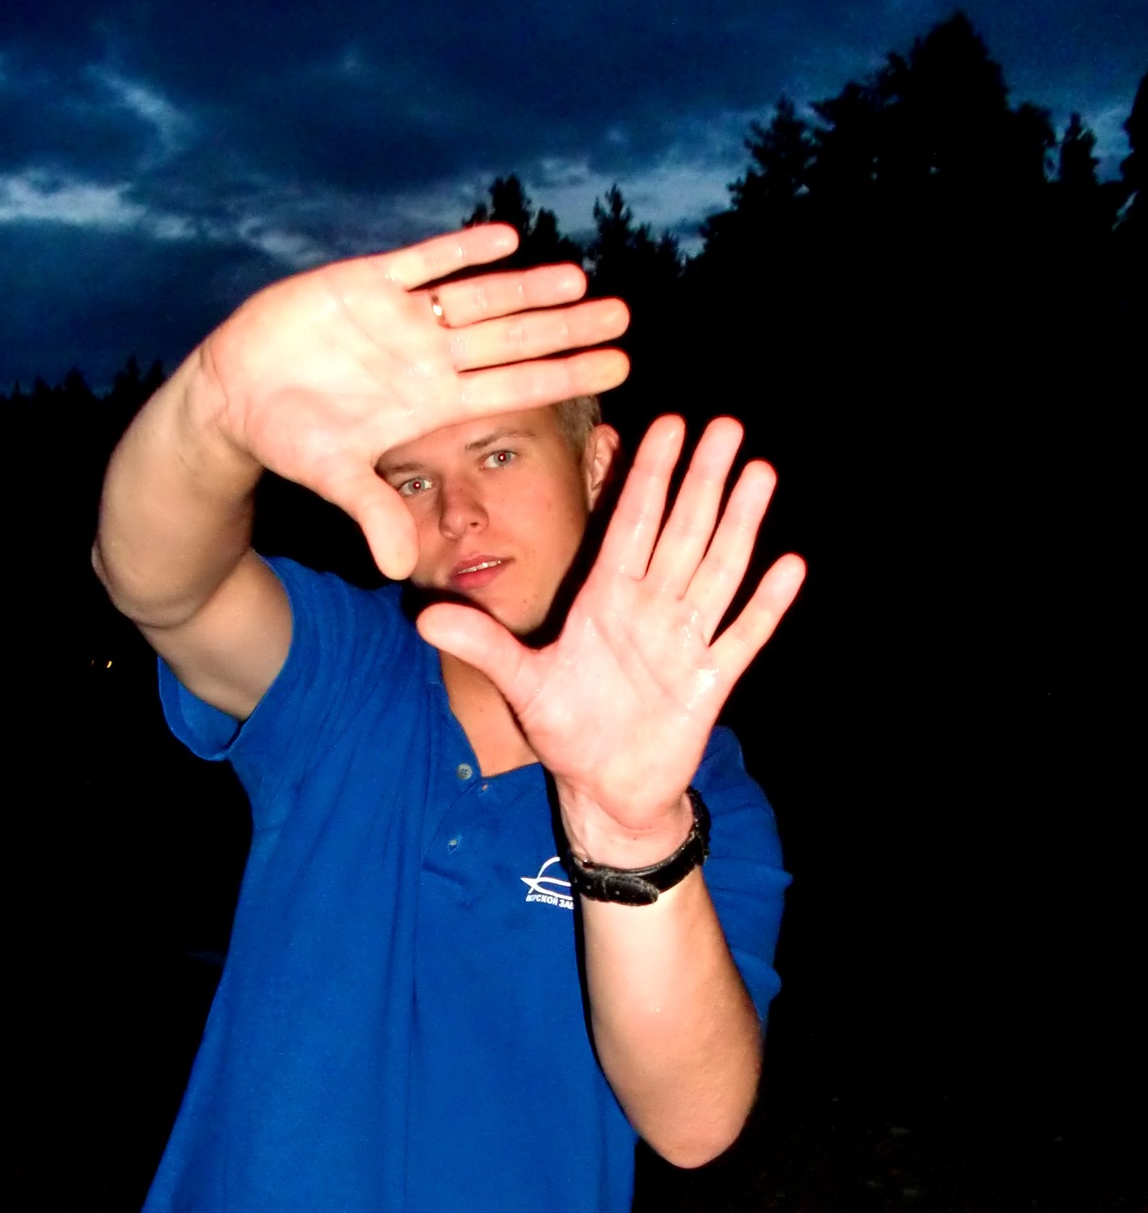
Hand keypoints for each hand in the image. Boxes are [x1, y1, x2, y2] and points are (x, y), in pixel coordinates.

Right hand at [195, 224, 629, 578]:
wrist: (235, 396)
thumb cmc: (288, 439)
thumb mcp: (334, 480)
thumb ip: (373, 515)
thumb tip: (399, 572)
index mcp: (430, 402)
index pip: (513, 388)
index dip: (563, 375)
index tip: (618, 367)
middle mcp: (427, 357)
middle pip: (511, 339)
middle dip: (565, 327)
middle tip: (624, 315)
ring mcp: (400, 318)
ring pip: (477, 297)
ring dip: (525, 287)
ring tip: (579, 277)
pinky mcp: (364, 283)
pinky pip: (421, 262)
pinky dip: (458, 250)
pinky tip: (504, 238)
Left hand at [415, 416, 805, 861]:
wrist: (606, 788)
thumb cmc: (567, 730)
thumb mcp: (522, 685)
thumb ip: (483, 646)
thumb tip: (423, 618)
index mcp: (605, 600)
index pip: (629, 524)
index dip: (646, 475)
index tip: (664, 424)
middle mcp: (650, 609)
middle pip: (681, 531)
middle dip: (702, 479)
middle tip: (725, 425)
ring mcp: (684, 640)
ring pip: (717, 569)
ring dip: (739, 523)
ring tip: (759, 472)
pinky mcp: (710, 680)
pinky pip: (742, 635)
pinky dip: (765, 604)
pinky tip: (789, 566)